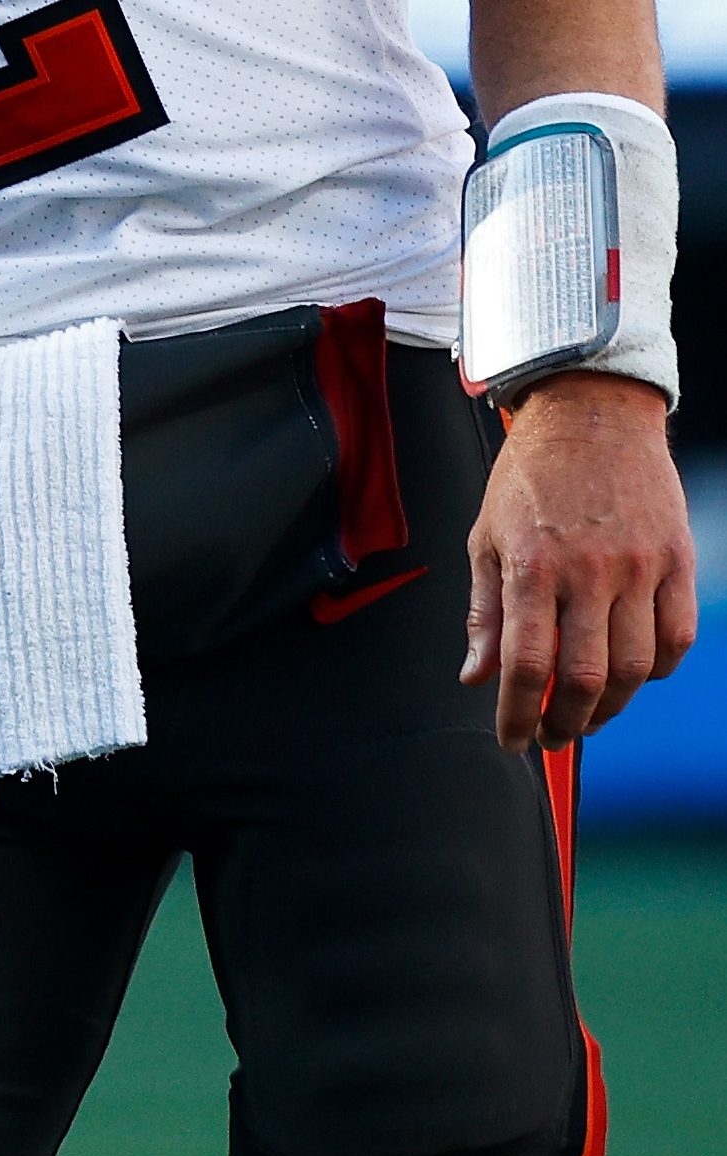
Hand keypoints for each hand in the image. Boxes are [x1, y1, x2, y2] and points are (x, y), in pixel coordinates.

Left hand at [464, 369, 698, 747]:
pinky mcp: (678, 561)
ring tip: (589, 716)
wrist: (591, 417)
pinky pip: (677, 637)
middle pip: (586, 676)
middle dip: (567, 721)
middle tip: (552, 736)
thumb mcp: (485, 538)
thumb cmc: (530, 477)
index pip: (526, 663)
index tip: (512, 738)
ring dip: (612, 707)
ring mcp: (640, 567)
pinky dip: (657, 669)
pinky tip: (633, 675)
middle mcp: (588, 572)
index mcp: (532, 566)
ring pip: (636, 667)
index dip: (517, 713)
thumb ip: (484, 613)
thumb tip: (476, 676)